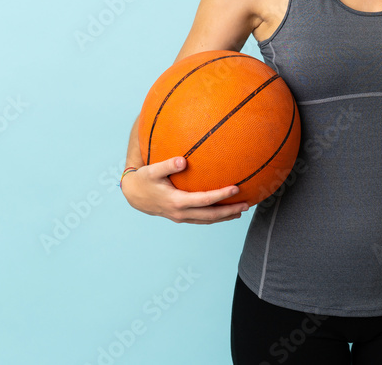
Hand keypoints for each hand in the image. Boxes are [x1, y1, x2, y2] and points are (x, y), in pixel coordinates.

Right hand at [121, 157, 249, 224]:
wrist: (134, 196)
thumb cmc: (144, 180)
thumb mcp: (152, 170)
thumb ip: (167, 165)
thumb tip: (182, 161)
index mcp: (176, 201)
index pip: (204, 200)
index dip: (220, 196)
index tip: (236, 189)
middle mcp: (180, 213)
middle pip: (210, 215)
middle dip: (229, 211)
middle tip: (246, 205)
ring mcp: (181, 217)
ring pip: (207, 220)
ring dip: (225, 217)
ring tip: (241, 211)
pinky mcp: (181, 217)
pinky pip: (202, 220)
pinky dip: (215, 218)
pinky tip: (225, 213)